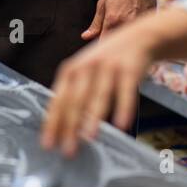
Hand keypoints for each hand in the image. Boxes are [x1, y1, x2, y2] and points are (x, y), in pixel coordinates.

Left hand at [42, 23, 155, 157]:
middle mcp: (87, 66)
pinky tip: (120, 123)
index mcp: (71, 70)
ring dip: (93, 117)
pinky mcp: (129, 69)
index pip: (58, 99)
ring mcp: (108, 66)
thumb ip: (73, 94)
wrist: (138, 36)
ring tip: (88, 138)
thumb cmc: (107, 60)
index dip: (52, 122)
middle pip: (76, 100)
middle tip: (67, 150)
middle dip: (70, 126)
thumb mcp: (84, 71)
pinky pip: (125, 91)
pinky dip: (123, 108)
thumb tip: (60, 128)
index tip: (48, 144)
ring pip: (99, 95)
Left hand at [81, 0, 155, 40]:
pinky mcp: (149, 21)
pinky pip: (141, 31)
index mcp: (112, 21)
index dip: (102, 46)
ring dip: (126, 36)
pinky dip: (138, 30)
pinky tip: (136, 21)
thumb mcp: (102, 4)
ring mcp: (139, 23)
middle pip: (119, 42)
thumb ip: (95, 24)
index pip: (104, 43)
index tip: (101, 46)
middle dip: (114, 41)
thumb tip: (85, 37)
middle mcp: (126, 24)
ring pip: (130, 37)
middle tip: (113, 31)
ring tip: (126, 22)